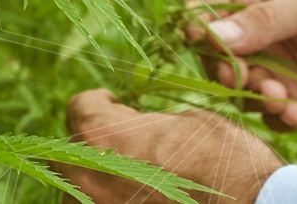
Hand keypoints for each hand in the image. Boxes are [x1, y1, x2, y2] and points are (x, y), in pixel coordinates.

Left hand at [59, 89, 281, 203]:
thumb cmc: (226, 161)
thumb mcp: (192, 121)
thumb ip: (151, 121)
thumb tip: (138, 124)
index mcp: (104, 136)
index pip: (79, 107)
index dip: (101, 101)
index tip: (116, 104)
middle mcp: (88, 177)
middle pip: (70, 150)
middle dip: (97, 141)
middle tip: (128, 140)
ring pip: (81, 187)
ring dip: (103, 176)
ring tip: (141, 175)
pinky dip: (114, 200)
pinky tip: (144, 196)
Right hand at [187, 0, 296, 130]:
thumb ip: (267, 20)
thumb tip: (211, 35)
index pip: (209, 8)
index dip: (196, 23)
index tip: (197, 36)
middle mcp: (264, 37)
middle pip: (216, 57)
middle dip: (223, 68)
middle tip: (239, 75)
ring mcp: (280, 71)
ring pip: (240, 91)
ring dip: (252, 95)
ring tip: (280, 95)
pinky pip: (271, 117)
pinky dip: (278, 117)